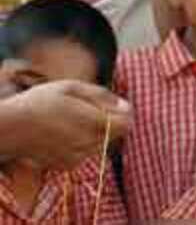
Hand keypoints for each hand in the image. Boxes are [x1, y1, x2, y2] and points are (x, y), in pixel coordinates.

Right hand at [2, 80, 131, 168]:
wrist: (11, 128)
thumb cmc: (41, 102)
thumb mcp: (73, 88)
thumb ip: (102, 96)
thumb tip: (125, 105)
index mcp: (92, 122)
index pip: (126, 123)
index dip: (125, 112)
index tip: (115, 104)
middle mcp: (88, 143)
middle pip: (116, 133)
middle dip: (110, 120)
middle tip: (88, 109)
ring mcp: (78, 157)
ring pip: (101, 143)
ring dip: (96, 132)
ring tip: (73, 120)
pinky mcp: (67, 165)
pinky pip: (86, 152)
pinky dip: (83, 142)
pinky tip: (65, 132)